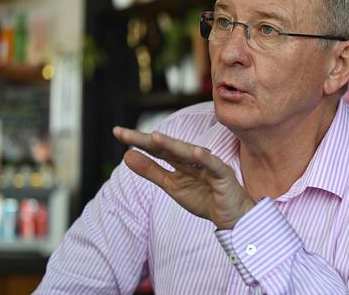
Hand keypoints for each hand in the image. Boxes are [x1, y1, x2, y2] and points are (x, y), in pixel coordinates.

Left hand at [113, 126, 254, 228]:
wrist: (231, 216)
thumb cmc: (204, 198)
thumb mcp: (172, 186)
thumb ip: (152, 171)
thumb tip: (126, 156)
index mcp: (180, 161)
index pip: (156, 149)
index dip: (138, 141)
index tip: (116, 132)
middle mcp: (194, 159)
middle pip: (169, 147)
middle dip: (148, 140)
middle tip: (125, 133)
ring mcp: (209, 165)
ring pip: (189, 153)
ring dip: (174, 145)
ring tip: (155, 137)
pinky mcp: (223, 175)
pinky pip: (214, 165)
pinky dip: (206, 158)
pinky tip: (195, 151)